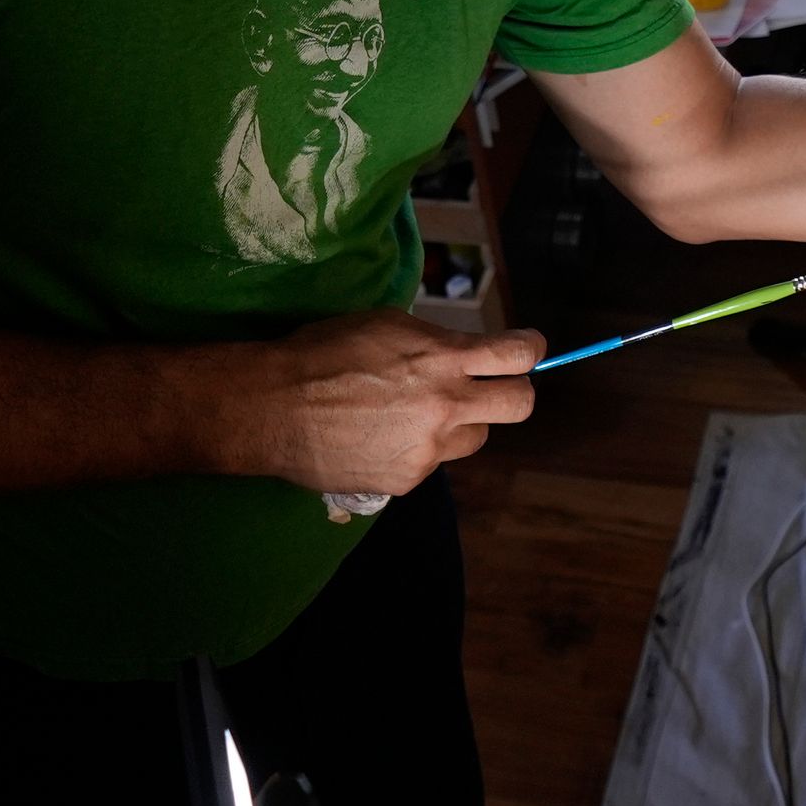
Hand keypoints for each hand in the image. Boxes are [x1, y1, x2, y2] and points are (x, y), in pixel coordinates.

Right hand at [213, 310, 542, 499]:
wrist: (273, 407)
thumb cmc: (325, 353)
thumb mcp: (388, 326)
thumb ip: (437, 342)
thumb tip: (468, 353)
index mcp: (443, 359)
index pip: (519, 356)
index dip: (531, 349)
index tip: (527, 349)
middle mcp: (446, 406)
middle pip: (521, 405)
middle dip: (515, 392)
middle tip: (494, 386)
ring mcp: (429, 449)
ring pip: (475, 438)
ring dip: (459, 424)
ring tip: (414, 414)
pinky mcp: (409, 479)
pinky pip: (434, 462)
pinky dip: (418, 450)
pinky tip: (382, 437)